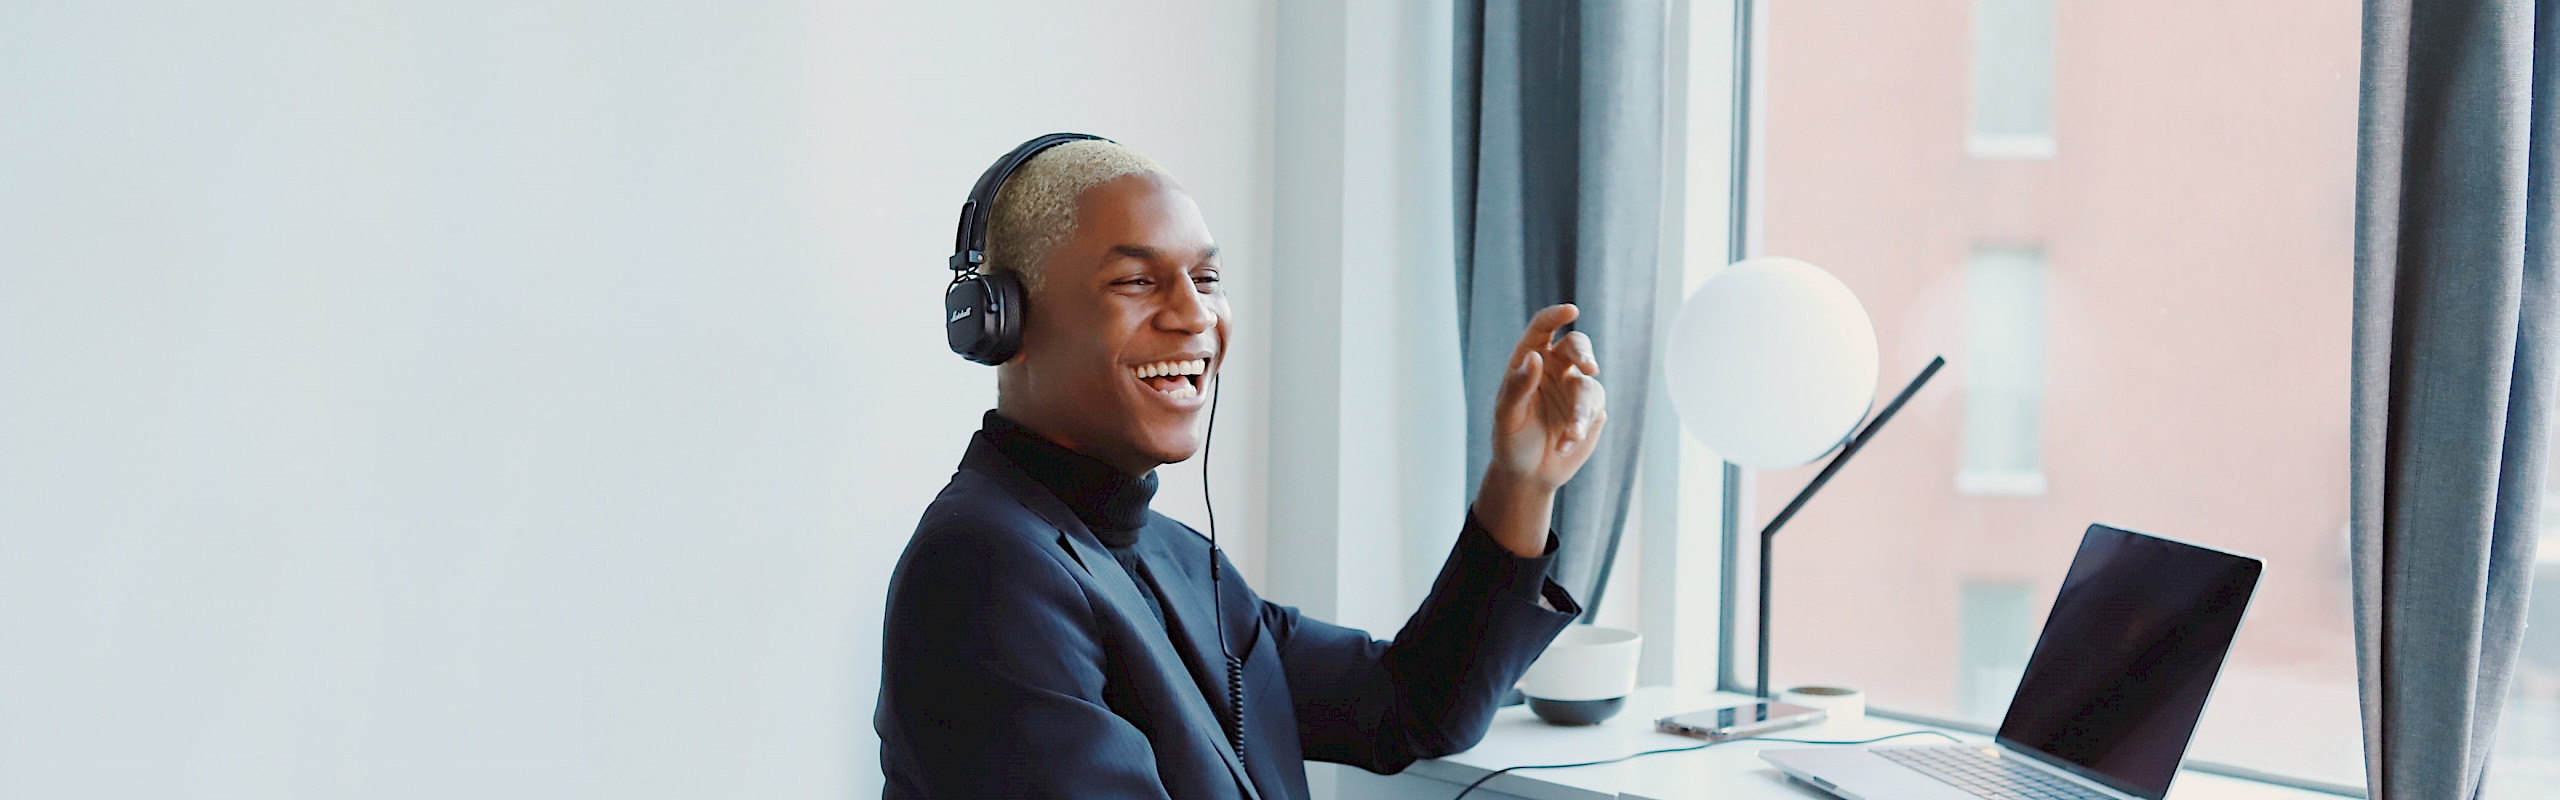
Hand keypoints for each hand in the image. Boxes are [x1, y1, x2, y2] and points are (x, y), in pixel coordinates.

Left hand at [1475, 304, 1607, 556]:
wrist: (1527, 474)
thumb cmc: (1510, 440)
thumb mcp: (1506, 416)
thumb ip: (1518, 387)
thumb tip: (1535, 357)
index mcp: (1529, 360)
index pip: (1543, 329)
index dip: (1556, 316)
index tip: (1570, 311)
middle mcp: (1556, 369)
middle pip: (1577, 346)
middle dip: (1585, 354)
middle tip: (1590, 367)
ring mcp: (1575, 389)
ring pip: (1589, 384)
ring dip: (1581, 411)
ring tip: (1568, 436)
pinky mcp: (1592, 412)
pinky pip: (1594, 411)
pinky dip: (1581, 428)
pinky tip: (1565, 445)